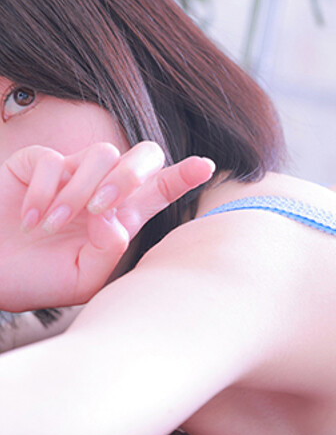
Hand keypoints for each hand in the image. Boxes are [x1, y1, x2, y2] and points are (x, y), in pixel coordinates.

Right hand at [0, 141, 214, 310]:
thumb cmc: (39, 278)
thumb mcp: (83, 278)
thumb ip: (108, 252)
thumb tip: (115, 217)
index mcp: (121, 217)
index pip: (160, 190)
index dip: (182, 176)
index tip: (206, 166)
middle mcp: (103, 188)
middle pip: (142, 156)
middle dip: (132, 175)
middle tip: (104, 206)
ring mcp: (71, 172)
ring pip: (100, 156)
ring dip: (80, 192)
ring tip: (53, 226)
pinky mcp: (37, 163)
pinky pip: (54, 160)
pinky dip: (44, 191)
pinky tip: (31, 219)